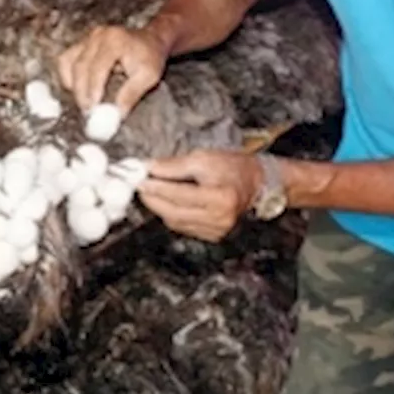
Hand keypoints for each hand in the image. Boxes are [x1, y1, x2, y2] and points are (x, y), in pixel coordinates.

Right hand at [56, 25, 167, 114]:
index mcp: (115, 40)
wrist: (149, 41)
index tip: (93, 108)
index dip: (93, 88)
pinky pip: (65, 59)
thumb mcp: (148, 77)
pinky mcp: (81, 43)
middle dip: (81, 91)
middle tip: (87, 112)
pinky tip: (77, 89)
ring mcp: (87, 38)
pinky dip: (67, 75)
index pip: (98, 66)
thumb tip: (115, 115)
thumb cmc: (151, 58)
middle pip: (80, 65)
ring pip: (67, 62)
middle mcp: (98, 35)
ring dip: (72, 84)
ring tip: (84, 102)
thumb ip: (131, 94)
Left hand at [137, 150, 262, 241]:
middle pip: (174, 212)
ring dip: (160, 207)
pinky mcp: (212, 236)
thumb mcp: (203, 158)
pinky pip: (183, 227)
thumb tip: (148, 168)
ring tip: (151, 191)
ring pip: (175, 222)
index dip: (156, 187)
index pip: (179, 195)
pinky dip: (171, 214)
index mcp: (221, 198)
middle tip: (139, 186)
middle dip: (153, 199)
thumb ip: (173, 165)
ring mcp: (216, 231)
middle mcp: (219, 219)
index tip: (140, 179)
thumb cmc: (231, 168)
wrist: (253, 182)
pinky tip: (167, 202)